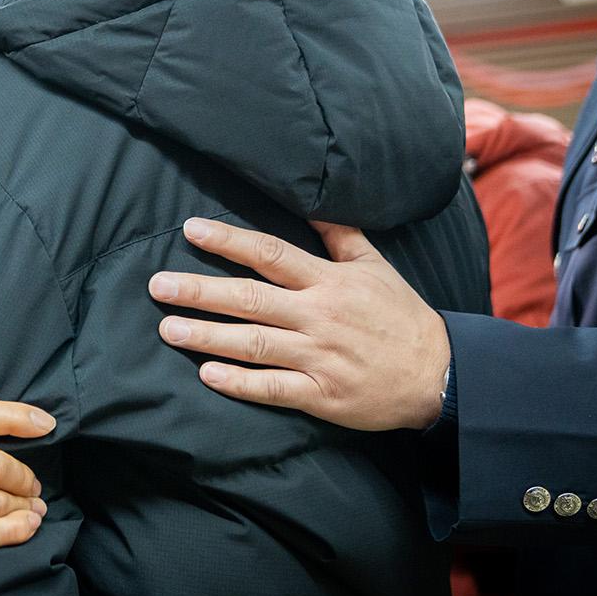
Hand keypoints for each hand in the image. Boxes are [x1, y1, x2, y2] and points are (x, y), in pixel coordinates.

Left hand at [147, 217, 451, 430]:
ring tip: (168, 329)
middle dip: (201, 290)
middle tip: (158, 286)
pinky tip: (207, 375)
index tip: (191, 229)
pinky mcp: (322, 395)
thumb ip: (340, 235)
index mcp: (330, 281)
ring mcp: (319, 357)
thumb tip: (312, 200)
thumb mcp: (376, 266)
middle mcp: (320, 316)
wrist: (438, 374)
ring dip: (208, 336)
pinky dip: (240, 382)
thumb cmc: (400, 316)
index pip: (271, 254)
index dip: (230, 241)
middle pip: (251, 298)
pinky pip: (274, 388)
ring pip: (255, 343)